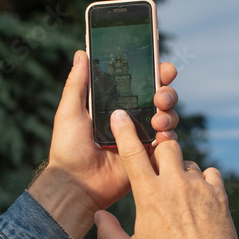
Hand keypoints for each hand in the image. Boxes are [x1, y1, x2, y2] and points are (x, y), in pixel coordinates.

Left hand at [29, 50, 178, 238]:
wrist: (75, 185)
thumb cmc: (68, 148)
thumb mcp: (69, 112)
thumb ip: (77, 84)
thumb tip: (82, 53)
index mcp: (115, 106)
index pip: (140, 84)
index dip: (155, 74)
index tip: (162, 67)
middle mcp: (132, 119)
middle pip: (160, 98)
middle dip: (167, 92)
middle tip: (160, 96)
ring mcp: (143, 137)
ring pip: (168, 118)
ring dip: (169, 113)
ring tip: (157, 118)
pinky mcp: (149, 157)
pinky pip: (168, 143)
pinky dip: (169, 136)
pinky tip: (161, 135)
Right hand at [94, 110, 238, 238]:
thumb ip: (109, 234)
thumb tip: (98, 216)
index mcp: (148, 195)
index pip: (132, 153)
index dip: (124, 130)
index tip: (120, 115)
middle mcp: (174, 184)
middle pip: (166, 146)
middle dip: (161, 151)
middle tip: (160, 166)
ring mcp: (199, 187)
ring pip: (189, 161)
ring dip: (182, 171)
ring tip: (181, 191)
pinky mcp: (219, 195)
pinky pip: (211, 173)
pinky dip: (205, 180)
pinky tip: (201, 194)